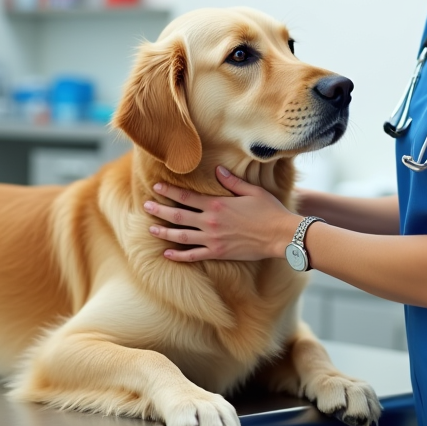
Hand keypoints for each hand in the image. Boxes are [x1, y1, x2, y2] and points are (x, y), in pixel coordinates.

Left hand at [145, 166, 299, 261]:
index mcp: (217, 204)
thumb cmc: (269, 210)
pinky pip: (193, 255)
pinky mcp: (218, 253)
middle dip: (160, 210)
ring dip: (164, 232)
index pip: (186, 197)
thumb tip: (217, 169)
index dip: (170, 192)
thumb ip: (231, 181)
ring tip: (151, 229)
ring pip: (181, 236)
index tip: (156, 187)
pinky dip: (179, 256)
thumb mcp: (251, 190)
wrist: (280, 235)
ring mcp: (213, 239)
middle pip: (178, 216)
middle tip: (146, 206)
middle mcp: (210, 222)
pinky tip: (167, 254)